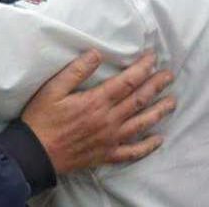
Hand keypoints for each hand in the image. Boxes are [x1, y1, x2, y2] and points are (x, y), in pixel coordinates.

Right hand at [21, 50, 174, 173]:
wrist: (36, 153)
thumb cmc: (42, 118)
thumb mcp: (53, 89)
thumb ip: (76, 71)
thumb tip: (96, 53)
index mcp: (96, 101)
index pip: (127, 81)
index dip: (142, 68)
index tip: (152, 58)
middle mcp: (109, 120)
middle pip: (138, 100)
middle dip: (156, 85)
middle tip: (169, 75)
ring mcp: (110, 139)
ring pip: (141, 123)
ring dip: (159, 111)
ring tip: (172, 102)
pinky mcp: (107, 154)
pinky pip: (132, 152)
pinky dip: (147, 146)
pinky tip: (158, 140)